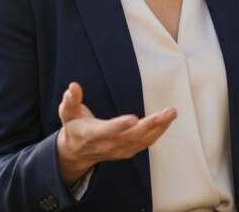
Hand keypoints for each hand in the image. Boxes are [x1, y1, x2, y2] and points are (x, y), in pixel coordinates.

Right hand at [55, 82, 175, 185]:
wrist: (77, 152)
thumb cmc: (74, 128)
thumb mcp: (67, 113)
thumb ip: (70, 100)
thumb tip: (72, 87)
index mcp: (92, 135)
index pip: (106, 131)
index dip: (119, 126)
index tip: (133, 119)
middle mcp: (107, 145)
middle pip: (132, 136)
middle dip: (151, 125)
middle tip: (167, 112)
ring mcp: (119, 150)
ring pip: (142, 141)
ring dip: (159, 128)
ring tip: (171, 114)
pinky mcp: (127, 150)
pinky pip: (146, 143)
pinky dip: (158, 132)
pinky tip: (167, 121)